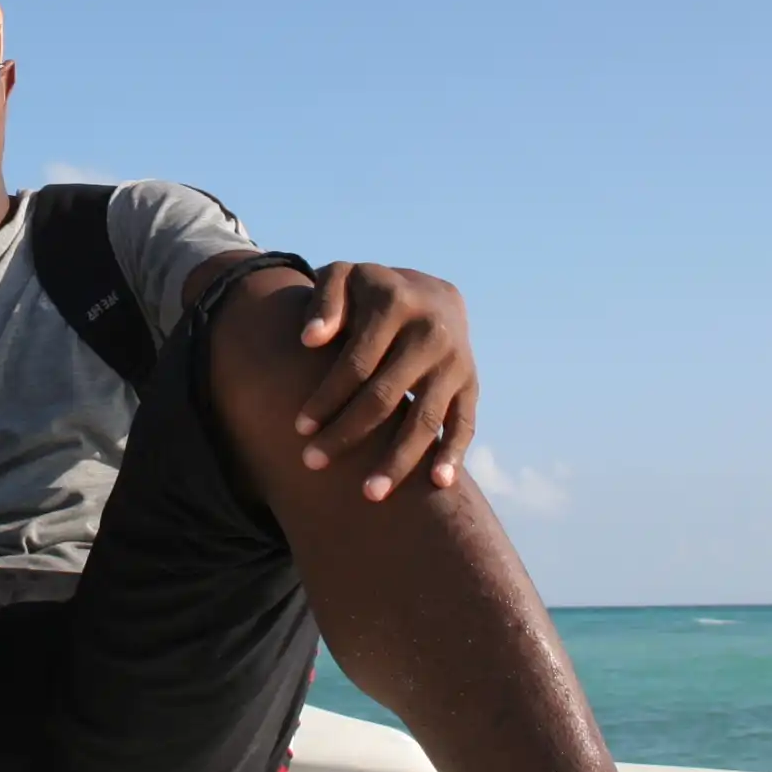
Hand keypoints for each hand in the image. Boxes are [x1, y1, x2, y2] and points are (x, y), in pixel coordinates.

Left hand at [291, 262, 477, 502]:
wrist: (430, 294)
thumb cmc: (370, 293)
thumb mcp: (343, 277)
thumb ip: (325, 300)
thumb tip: (310, 339)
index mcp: (395, 304)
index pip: (355, 363)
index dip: (326, 397)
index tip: (299, 427)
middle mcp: (431, 333)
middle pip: (385, 396)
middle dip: (347, 433)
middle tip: (312, 463)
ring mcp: (455, 362)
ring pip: (425, 419)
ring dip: (398, 459)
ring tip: (370, 494)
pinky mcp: (471, 384)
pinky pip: (464, 424)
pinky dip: (453, 455)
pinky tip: (437, 484)